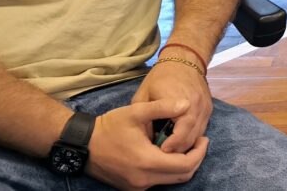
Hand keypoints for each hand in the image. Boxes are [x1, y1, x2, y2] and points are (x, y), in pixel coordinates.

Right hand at [86, 98, 208, 189]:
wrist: (82, 144)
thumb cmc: (109, 127)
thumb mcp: (136, 112)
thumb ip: (163, 107)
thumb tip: (186, 104)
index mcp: (147, 162)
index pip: (186, 165)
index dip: (200, 152)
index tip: (204, 138)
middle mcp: (143, 180)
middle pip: (182, 176)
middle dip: (195, 159)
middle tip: (199, 142)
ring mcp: (137, 187)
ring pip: (170, 180)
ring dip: (182, 165)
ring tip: (185, 146)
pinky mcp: (131, 188)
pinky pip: (158, 181)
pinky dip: (168, 170)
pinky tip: (167, 153)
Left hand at [131, 52, 211, 153]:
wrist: (184, 60)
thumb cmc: (160, 78)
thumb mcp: (143, 96)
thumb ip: (144, 118)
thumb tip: (145, 140)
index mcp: (178, 102)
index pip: (180, 133)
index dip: (171, 146)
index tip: (159, 151)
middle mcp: (196, 107)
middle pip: (191, 138)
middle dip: (178, 149)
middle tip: (164, 155)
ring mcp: (205, 108)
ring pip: (198, 136)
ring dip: (186, 145)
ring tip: (171, 149)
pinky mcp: (208, 109)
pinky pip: (202, 128)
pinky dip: (191, 136)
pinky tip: (180, 139)